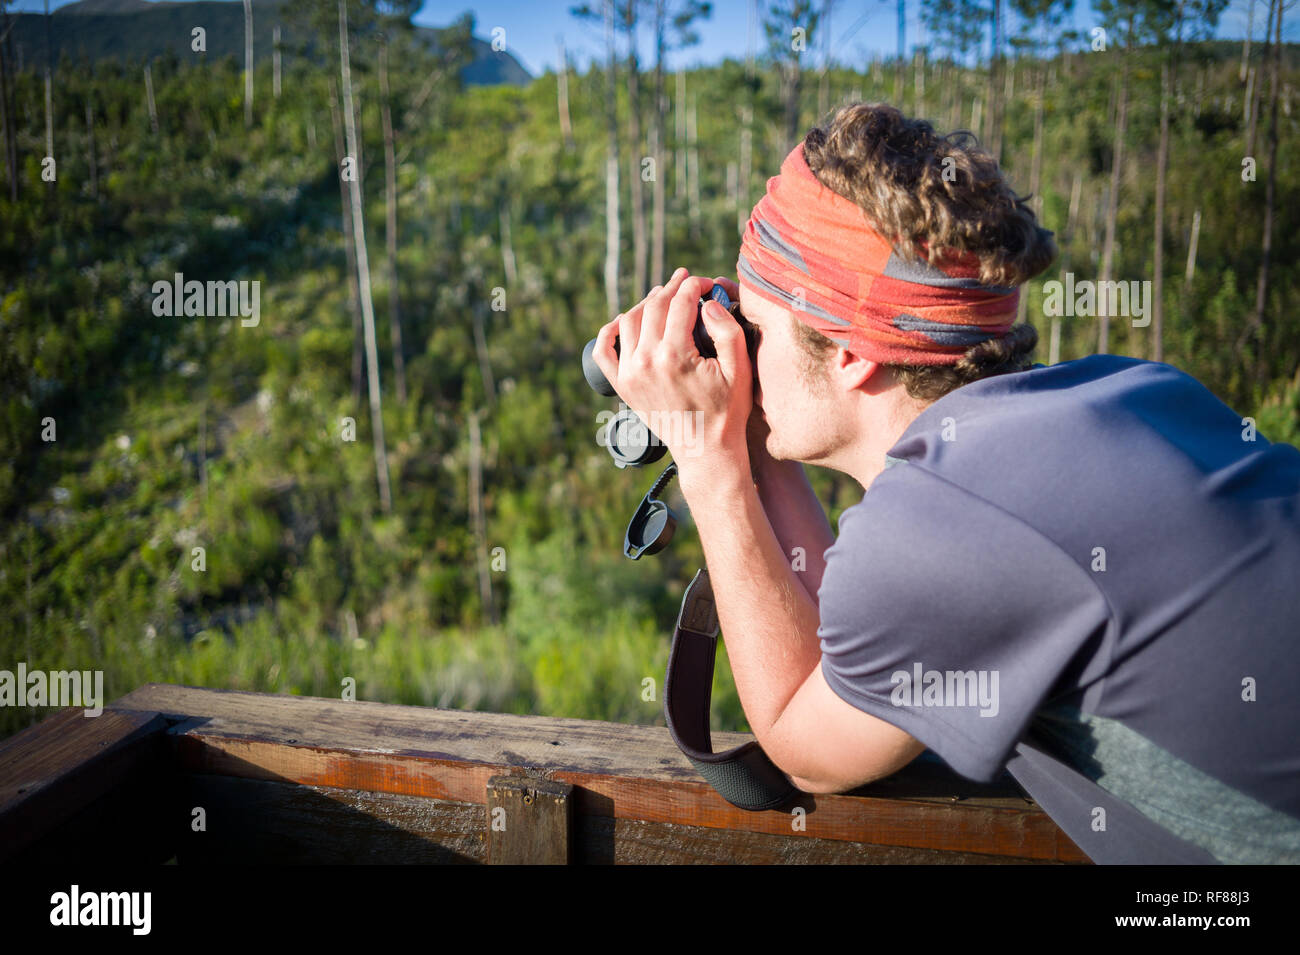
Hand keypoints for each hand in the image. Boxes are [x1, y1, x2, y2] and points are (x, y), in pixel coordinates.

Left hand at [591, 267, 752, 477]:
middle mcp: (646, 361)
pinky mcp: (623, 386)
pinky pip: (605, 352)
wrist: (705, 450)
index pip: (681, 302)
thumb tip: (707, 304)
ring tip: (662, 296)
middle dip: (672, 288)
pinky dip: (609, 331)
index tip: (706, 283)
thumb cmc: (726, 411)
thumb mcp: (739, 370)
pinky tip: (622, 320)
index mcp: (675, 355)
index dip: (695, 285)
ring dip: (646, 302)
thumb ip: (727, 331)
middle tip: (685, 281)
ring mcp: (630, 374)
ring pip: (629, 321)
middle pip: (654, 306)